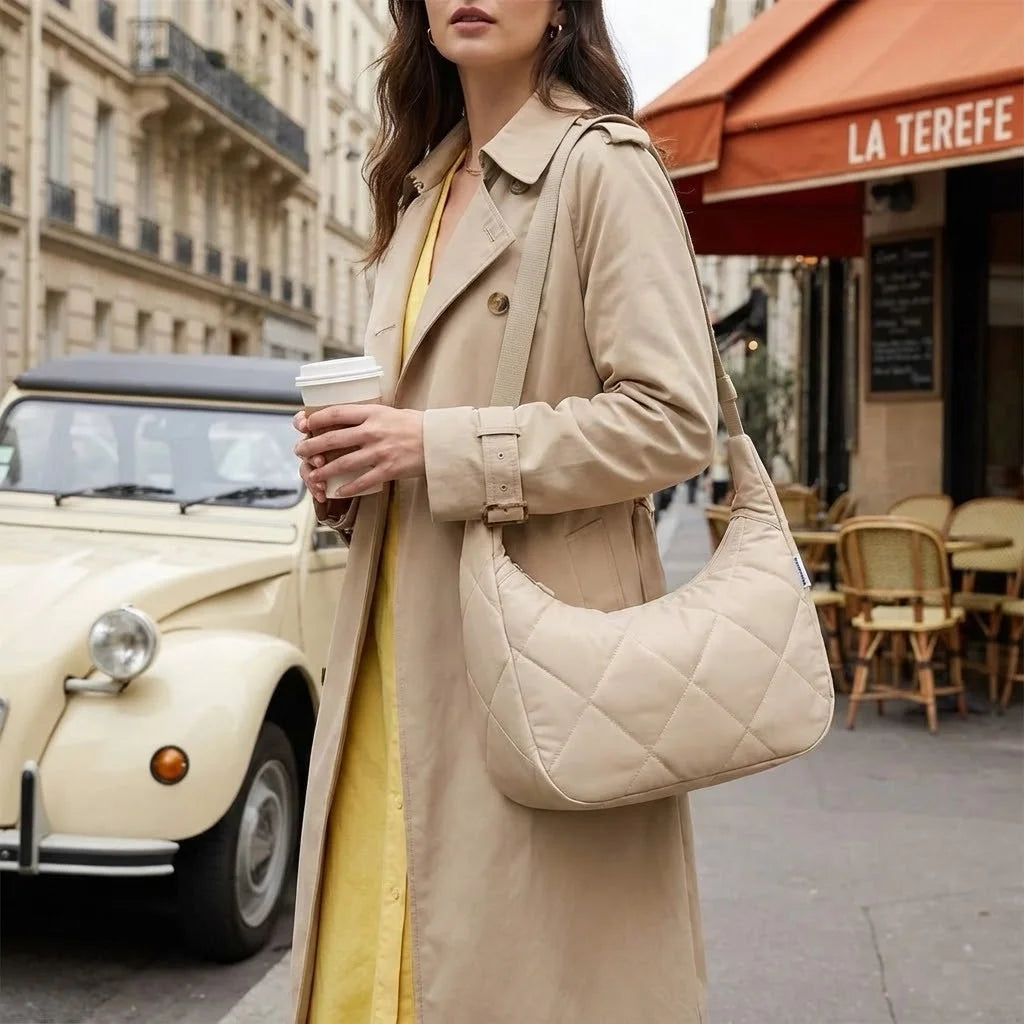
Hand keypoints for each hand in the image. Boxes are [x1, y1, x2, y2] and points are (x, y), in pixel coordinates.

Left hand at [293, 403, 424, 499]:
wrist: (440, 441)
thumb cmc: (418, 425)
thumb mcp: (392, 413)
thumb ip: (370, 417)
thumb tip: (348, 421)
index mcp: (373, 413)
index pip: (337, 413)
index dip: (317, 419)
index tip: (305, 424)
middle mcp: (373, 431)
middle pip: (333, 439)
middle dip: (312, 446)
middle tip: (300, 451)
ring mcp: (380, 452)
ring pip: (343, 463)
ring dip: (324, 471)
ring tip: (313, 475)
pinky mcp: (389, 469)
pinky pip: (363, 481)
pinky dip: (348, 488)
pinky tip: (339, 492)